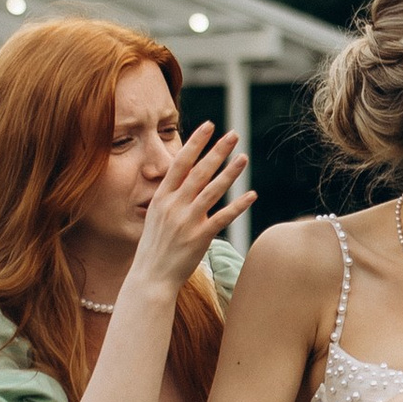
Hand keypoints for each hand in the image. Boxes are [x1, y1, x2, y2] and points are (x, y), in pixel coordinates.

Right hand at [127, 125, 255, 296]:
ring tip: (244, 157)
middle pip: (199, 172)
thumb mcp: (156, 214)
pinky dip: (237, 206)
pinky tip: (251, 195)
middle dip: (217, 151)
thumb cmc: (156, 245)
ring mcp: (186, 221)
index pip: (180, 163)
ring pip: (212, 191)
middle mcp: (173, 206)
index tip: (208, 125)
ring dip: (230, 173)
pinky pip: (222, 218)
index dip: (195, 143)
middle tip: (233, 134)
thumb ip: (172, 195)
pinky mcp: (200, 238)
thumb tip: (188, 175)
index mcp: (162, 197)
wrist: (151, 276)